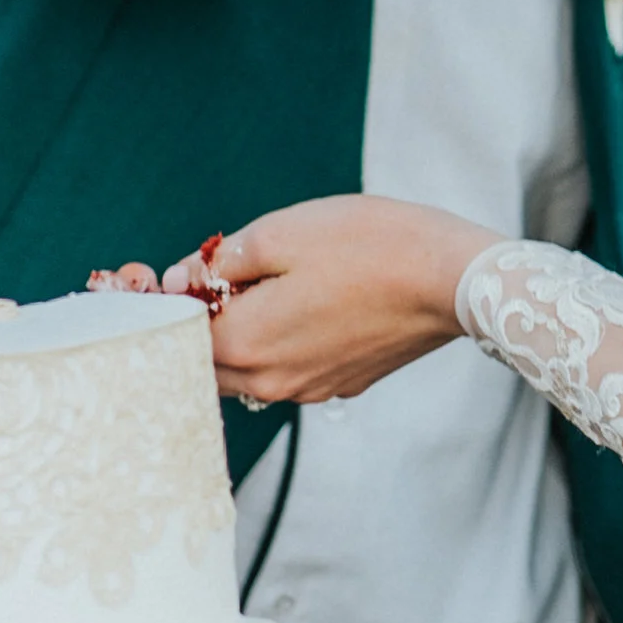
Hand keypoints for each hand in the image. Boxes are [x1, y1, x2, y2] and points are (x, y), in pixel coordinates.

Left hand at [170, 197, 491, 407]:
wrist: (452, 279)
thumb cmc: (368, 246)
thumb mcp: (280, 233)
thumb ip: (219, 262)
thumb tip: (180, 278)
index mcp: (243, 346)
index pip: (175, 334)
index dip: (169, 298)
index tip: (180, 267)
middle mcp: (271, 383)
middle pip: (206, 362)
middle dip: (203, 322)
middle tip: (222, 273)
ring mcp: (310, 389)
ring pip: (250, 369)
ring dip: (245, 332)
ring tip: (272, 283)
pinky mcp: (344, 384)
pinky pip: (292, 367)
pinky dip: (285, 340)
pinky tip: (314, 301)